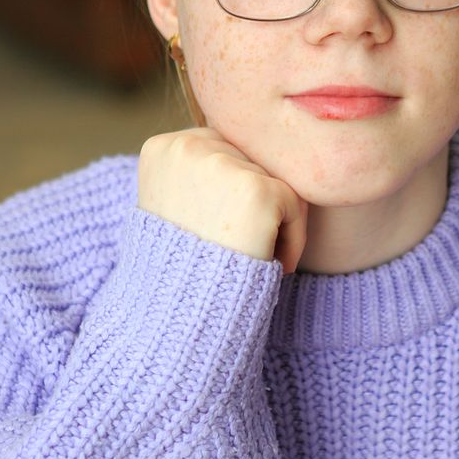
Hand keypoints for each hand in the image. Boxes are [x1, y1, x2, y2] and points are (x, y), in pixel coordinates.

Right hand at [138, 126, 308, 274]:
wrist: (183, 310)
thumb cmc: (181, 266)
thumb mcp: (170, 206)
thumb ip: (198, 175)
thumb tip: (248, 156)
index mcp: (163, 149)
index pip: (223, 149)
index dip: (231, 191)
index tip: (221, 227)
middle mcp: (188, 148)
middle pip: (251, 158)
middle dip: (254, 200)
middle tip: (238, 243)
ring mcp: (222, 165)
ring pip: (276, 178)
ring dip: (273, 218)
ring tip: (250, 252)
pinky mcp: (258, 189)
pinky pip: (295, 203)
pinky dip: (292, 238)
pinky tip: (269, 261)